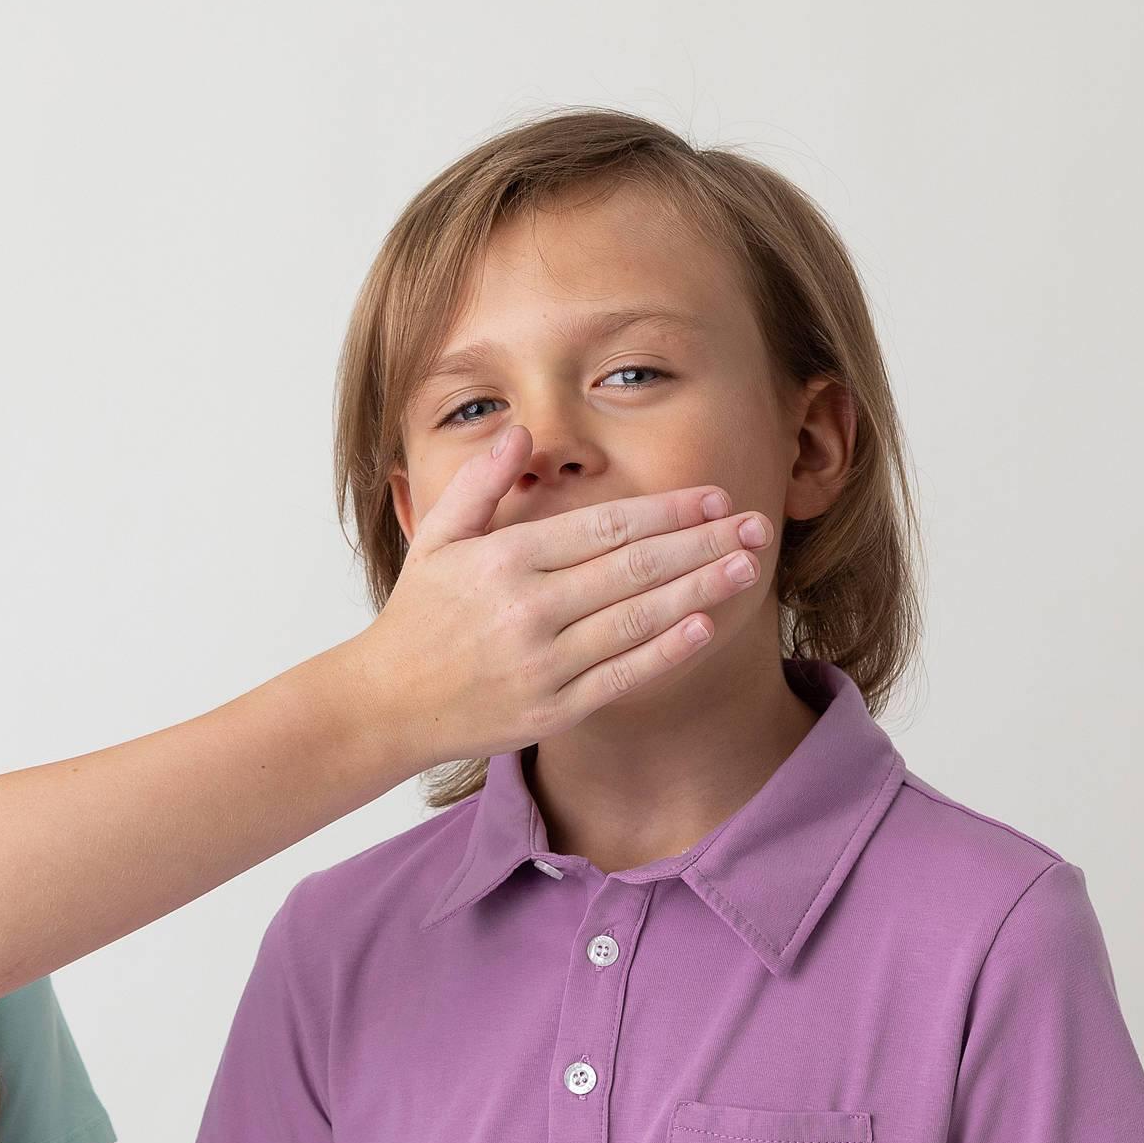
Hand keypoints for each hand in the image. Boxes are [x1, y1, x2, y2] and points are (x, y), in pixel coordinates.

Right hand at [354, 424, 770, 766]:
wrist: (387, 702)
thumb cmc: (419, 615)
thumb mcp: (437, 537)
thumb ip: (481, 482)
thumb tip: (522, 432)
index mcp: (505, 560)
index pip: (604, 526)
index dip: (667, 510)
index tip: (715, 498)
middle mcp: (528, 609)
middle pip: (634, 568)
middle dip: (702, 544)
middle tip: (756, 526)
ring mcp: (542, 663)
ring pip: (637, 619)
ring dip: (699, 590)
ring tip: (747, 567)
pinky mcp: (551, 710)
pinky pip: (622, 676)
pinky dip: (666, 650)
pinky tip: (705, 626)